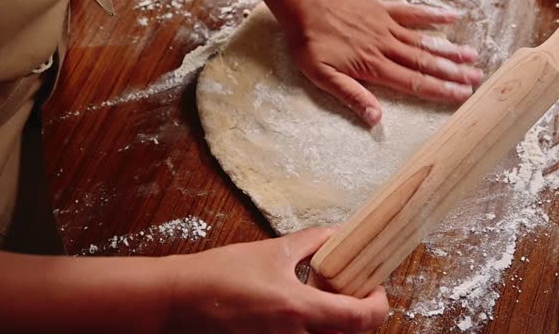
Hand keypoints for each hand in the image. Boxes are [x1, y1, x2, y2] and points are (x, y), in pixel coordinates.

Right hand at [168, 227, 388, 333]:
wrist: (180, 300)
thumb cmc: (221, 275)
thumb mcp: (273, 251)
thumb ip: (312, 243)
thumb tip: (338, 234)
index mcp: (299, 310)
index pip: (361, 319)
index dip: (378, 305)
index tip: (375, 290)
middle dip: (357, 316)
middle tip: (352, 293)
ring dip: (333, 324)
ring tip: (322, 300)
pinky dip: (310, 330)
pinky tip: (298, 314)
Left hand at [280, 0, 481, 125]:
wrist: (303, 4)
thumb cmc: (309, 43)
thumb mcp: (322, 77)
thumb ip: (351, 96)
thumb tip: (376, 119)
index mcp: (374, 67)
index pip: (414, 83)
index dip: (440, 90)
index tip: (462, 95)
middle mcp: (386, 47)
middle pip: (425, 63)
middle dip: (452, 72)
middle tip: (477, 78)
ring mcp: (386, 26)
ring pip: (424, 40)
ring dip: (449, 49)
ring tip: (472, 55)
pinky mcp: (382, 10)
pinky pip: (412, 12)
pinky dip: (432, 15)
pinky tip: (452, 17)